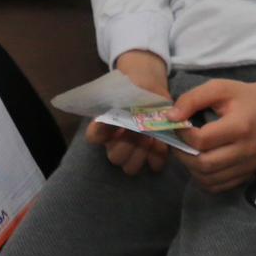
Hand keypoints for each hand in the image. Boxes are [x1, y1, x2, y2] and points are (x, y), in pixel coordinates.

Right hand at [87, 49, 172, 176]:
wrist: (152, 90)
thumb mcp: (128, 90)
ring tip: (151, 137)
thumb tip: (128, 117)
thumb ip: (122, 103)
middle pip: (114, 157)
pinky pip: (154, 165)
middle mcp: (115, 143)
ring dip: (142, 153)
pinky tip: (162, 143)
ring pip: (130, 168)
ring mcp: (133, 151)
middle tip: (139, 130)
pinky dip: (158, 155)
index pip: (93, 137)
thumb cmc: (135, 88)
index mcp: (105, 126)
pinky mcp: (152, 154)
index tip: (116, 122)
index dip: (102, 133)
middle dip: (129, 144)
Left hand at [171, 77, 255, 193]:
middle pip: (204, 164)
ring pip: (209, 179)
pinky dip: (202, 177)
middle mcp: (246, 151)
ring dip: (190, 168)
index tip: (176, 124)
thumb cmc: (243, 97)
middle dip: (183, 155)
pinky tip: (199, 161)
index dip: (182, 134)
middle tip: (176, 142)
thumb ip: (192, 99)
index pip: (202, 140)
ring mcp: (248, 166)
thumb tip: (170, 118)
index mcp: (240, 127)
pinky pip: (218, 186)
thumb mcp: (218, 88)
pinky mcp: (247, 174)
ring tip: (186, 151)